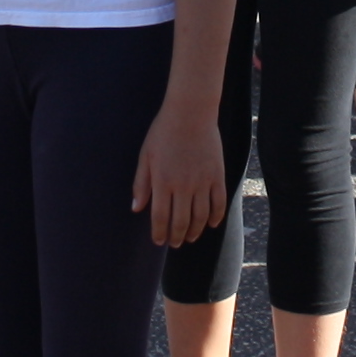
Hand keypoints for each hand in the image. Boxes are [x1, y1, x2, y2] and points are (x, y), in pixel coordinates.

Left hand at [133, 103, 223, 246]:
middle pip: (181, 222)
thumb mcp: (145, 156)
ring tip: (191, 237)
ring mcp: (202, 182)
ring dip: (195, 231)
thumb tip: (136, 208)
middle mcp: (183, 186)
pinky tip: (210, 224)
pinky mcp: (217, 176)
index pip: (160, 217)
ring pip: (200, 217)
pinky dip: (215, 217)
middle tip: (175, 243)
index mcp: (162, 181)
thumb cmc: (163, 132)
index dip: (159, 233)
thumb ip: (141, 183)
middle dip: (177, 237)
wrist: (191, 113)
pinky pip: (219, 203)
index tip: (158, 241)